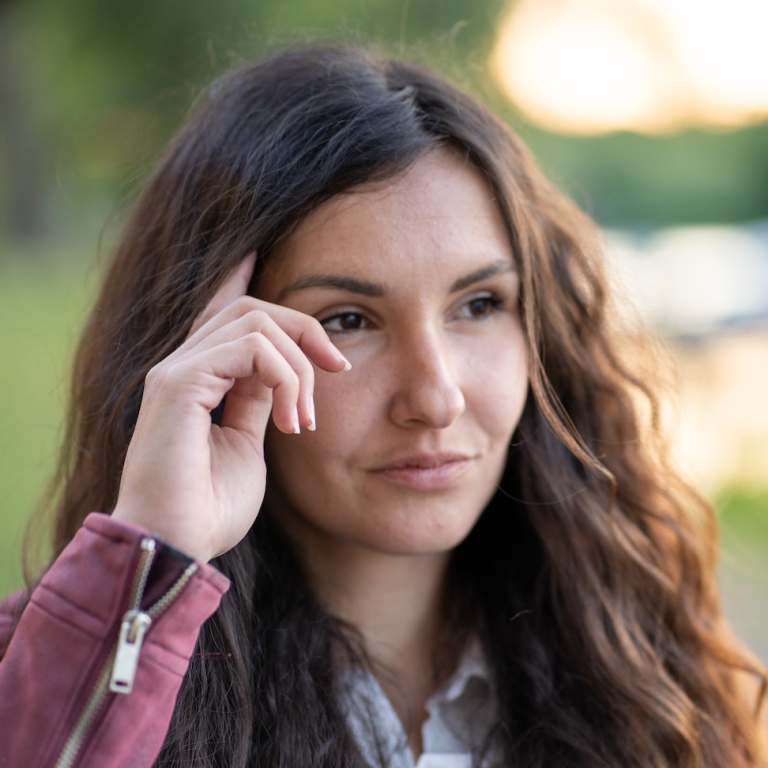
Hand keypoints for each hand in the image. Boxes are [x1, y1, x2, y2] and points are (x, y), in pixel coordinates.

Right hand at [111, 254, 348, 561]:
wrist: (175, 549)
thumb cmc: (209, 509)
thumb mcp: (247, 446)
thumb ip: (257, 402)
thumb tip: (278, 375)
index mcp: (197, 378)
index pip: (222, 312)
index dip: (242, 276)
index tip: (262, 248)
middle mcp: (182, 366)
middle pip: (252, 309)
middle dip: (304, 329)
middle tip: (338, 365)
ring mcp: (177, 370)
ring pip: (257, 322)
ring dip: (299, 366)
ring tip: (304, 419)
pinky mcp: (179, 383)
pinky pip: (251, 349)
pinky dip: (285, 378)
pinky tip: (291, 420)